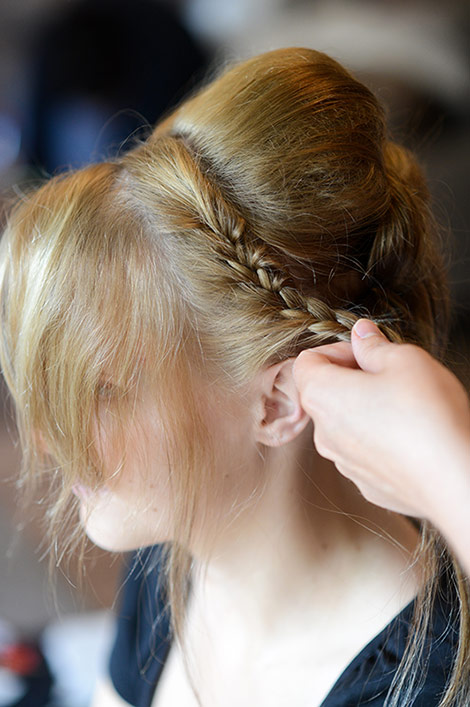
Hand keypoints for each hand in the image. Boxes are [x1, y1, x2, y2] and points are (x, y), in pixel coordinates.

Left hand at [293, 319, 469, 525]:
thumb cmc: (428, 416)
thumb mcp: (405, 359)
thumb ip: (374, 345)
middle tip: (390, 375)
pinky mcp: (366, 483)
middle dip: (352, 378)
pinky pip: (364, 450)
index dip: (336, 349)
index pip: (306, 362)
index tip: (366, 352)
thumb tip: (361, 335)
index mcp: (322, 396)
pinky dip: (379, 438)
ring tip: (405, 405)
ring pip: (344, 424)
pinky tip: (410, 435)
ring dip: (366, 409)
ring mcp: (343, 462)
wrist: (455, 478)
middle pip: (324, 393)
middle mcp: (323, 433)